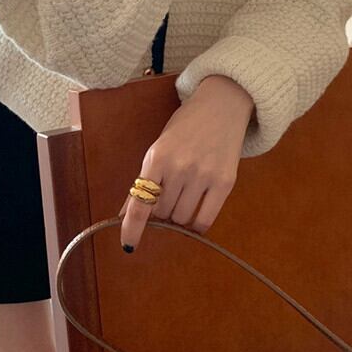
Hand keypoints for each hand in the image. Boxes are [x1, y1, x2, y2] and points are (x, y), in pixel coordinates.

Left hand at [118, 75, 254, 251]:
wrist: (221, 106)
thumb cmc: (185, 127)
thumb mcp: (158, 148)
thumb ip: (143, 181)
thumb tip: (126, 214)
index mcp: (157, 157)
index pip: (141, 203)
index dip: (132, 228)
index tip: (128, 245)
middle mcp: (180, 167)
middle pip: (162, 212)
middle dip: (160, 213)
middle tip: (166, 199)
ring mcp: (204, 175)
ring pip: (182, 218)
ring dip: (178, 217)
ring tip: (183, 197)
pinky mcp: (225, 182)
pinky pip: (205, 219)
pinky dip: (196, 225)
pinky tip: (194, 217)